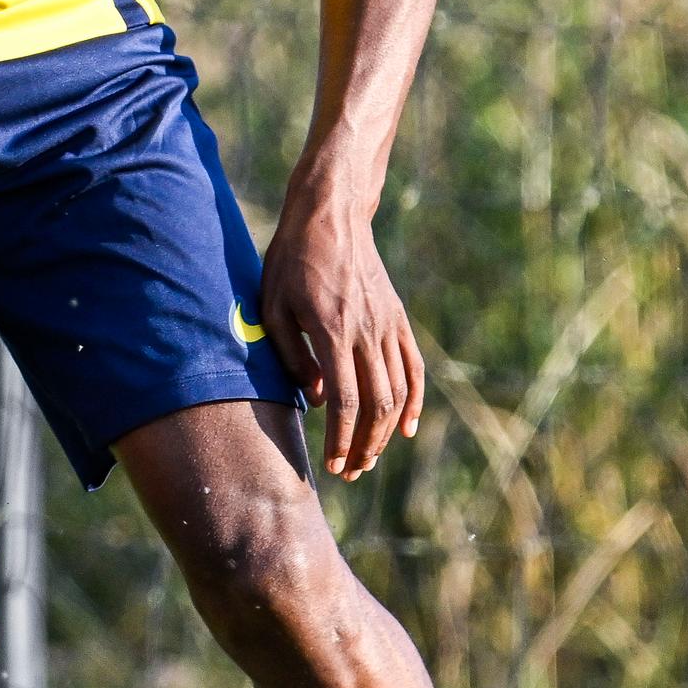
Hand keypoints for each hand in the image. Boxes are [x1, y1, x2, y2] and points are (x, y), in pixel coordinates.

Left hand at [261, 174, 424, 481]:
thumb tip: (314, 399)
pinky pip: (414, 367)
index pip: (344, 400)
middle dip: (364, 446)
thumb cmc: (291, 260)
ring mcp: (387, 325)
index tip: (331, 464)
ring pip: (397, 392)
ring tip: (368, 458)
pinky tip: (405, 429)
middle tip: (349, 471)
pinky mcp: (398, 318)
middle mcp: (366, 331)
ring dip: (385, 432)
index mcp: (332, 330)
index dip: (340, 439)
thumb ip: (290, 356)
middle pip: (376, 405)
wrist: (330, 216)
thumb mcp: (273, 305)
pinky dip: (414, 402)